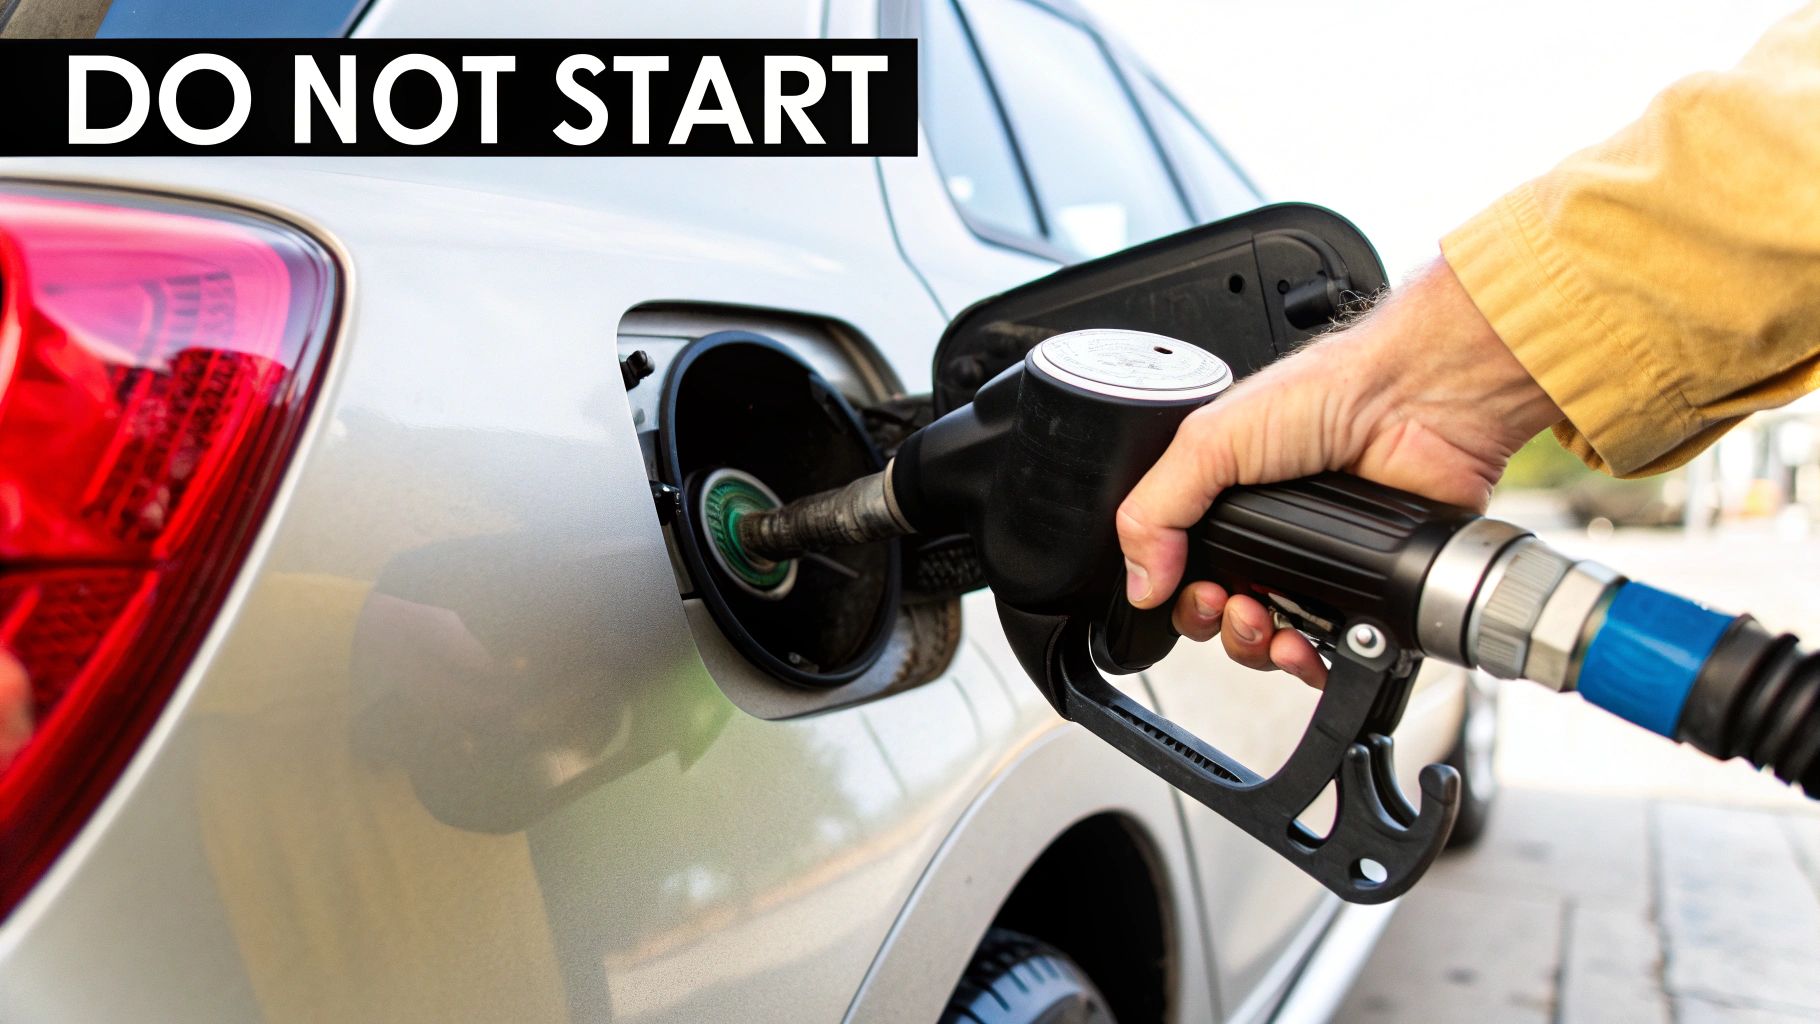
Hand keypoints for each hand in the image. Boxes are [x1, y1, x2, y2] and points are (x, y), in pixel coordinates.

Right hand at [1115, 258, 1561, 685]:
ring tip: (1270, 625)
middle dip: (1217, 625)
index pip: (1181, 570)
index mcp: (1225, 501)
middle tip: (1230, 604)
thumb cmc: (1328, 394)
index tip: (1190, 591)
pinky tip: (1306, 648)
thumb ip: (1157, 508)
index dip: (1177, 594)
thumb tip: (1137, 580)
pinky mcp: (1365, 592)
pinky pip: (1330, 652)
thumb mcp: (1212, 439)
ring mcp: (1318, 567)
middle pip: (1222, 615)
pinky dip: (1312, 665)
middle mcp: (1269, 536)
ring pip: (1271, 641)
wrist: (1418, 404)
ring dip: (1259, 649)